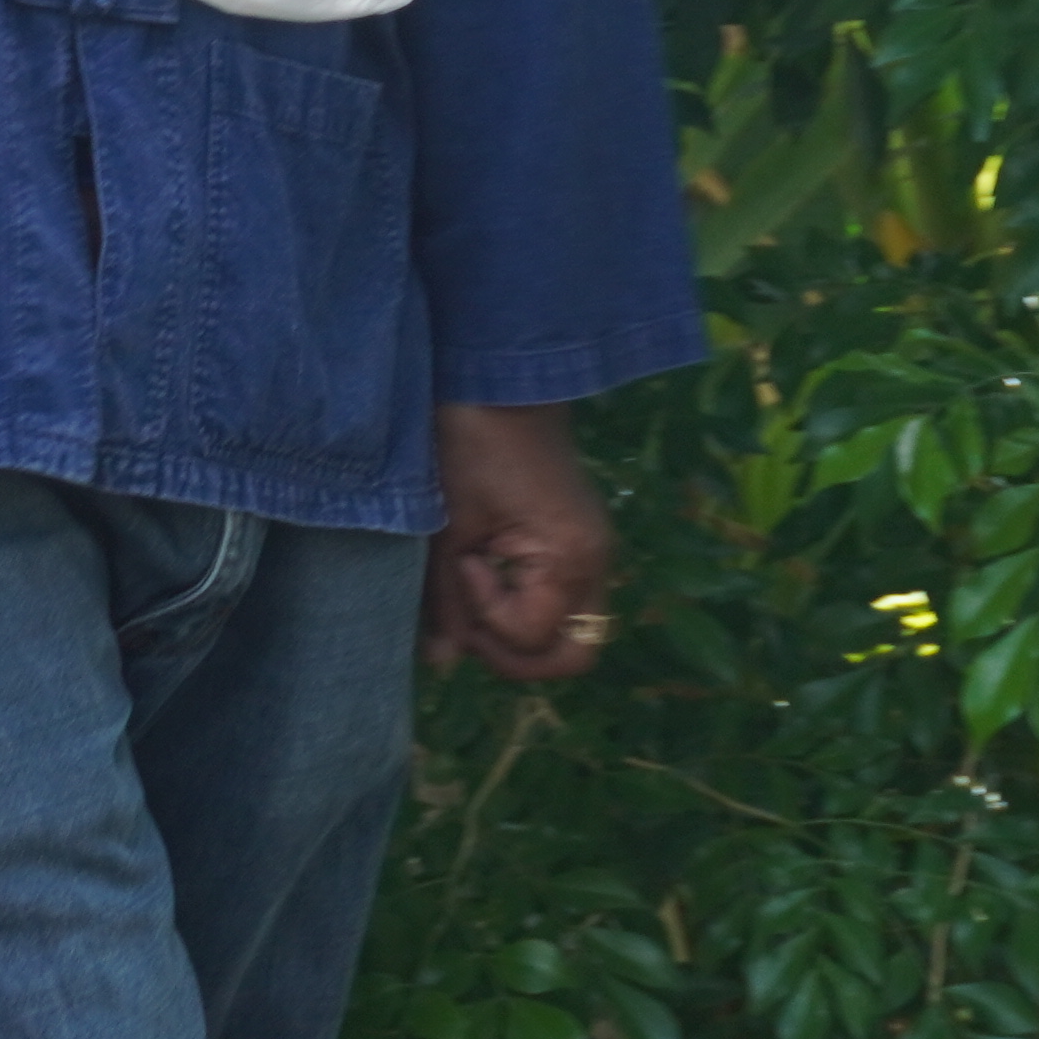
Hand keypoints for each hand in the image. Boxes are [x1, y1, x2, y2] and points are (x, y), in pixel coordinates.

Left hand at [428, 399, 618, 679]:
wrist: (500, 374)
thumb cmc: (472, 441)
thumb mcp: (449, 524)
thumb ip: (445, 599)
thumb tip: (442, 665)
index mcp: (572, 559)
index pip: (532, 638)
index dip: (486, 619)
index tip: (463, 564)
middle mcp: (596, 563)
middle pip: (573, 653)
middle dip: (515, 650)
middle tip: (470, 612)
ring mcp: (591, 551)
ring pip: (567, 629)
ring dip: (518, 625)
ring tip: (474, 586)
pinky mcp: (575, 538)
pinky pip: (559, 597)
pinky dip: (523, 599)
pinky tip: (486, 568)